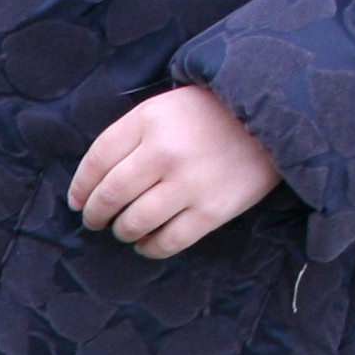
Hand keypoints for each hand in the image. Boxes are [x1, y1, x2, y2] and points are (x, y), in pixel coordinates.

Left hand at [69, 87, 280, 258]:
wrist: (277, 114)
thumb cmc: (213, 113)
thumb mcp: (167, 107)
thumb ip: (132, 135)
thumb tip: (93, 181)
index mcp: (150, 119)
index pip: (97, 160)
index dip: (80, 186)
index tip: (77, 201)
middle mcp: (165, 151)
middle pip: (110, 195)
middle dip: (95, 214)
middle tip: (95, 220)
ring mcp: (190, 183)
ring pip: (134, 222)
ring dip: (121, 231)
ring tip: (123, 229)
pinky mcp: (214, 210)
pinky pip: (167, 242)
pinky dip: (149, 248)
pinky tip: (146, 243)